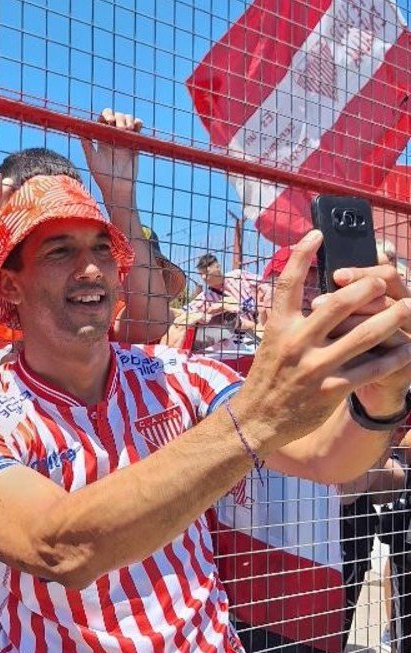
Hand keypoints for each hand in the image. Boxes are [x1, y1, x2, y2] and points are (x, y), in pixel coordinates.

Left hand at [81, 109, 141, 207]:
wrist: (118, 187)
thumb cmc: (102, 176)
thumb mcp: (91, 159)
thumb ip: (86, 144)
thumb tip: (78, 129)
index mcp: (101, 139)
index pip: (103, 120)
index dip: (105, 115)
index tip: (107, 120)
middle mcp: (113, 137)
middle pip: (116, 117)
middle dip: (117, 117)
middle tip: (117, 126)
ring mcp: (125, 139)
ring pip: (127, 120)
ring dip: (127, 119)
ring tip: (126, 129)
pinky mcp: (135, 143)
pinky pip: (138, 128)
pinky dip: (138, 123)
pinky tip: (136, 126)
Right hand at [234, 232, 410, 452]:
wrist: (256, 419)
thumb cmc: (269, 375)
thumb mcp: (271, 339)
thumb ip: (292, 317)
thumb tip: (317, 290)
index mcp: (279, 325)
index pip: (288, 282)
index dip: (303, 254)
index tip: (318, 233)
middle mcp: (296, 342)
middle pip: (337, 304)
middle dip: (366, 288)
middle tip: (383, 280)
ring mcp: (314, 366)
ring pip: (362, 335)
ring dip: (390, 318)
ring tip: (407, 308)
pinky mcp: (331, 390)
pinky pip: (370, 369)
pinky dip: (392, 357)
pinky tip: (407, 348)